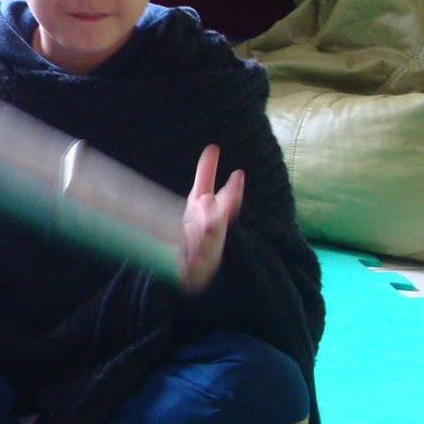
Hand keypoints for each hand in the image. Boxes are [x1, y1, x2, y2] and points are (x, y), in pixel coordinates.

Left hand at [179, 144, 243, 293]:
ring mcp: (203, 259)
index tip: (238, 175)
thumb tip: (213, 146)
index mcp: (216, 220)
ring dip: (200, 241)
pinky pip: (189, 272)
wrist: (187, 265)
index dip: (232, 192)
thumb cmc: (195, 226)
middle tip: (208, 205)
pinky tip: (185, 259)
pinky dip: (188, 266)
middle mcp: (213, 239)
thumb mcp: (198, 200)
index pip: (228, 205)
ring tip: (194, 228)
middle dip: (214, 219)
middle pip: (216, 229)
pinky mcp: (190, 276)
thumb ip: (206, 175)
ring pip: (204, 251)